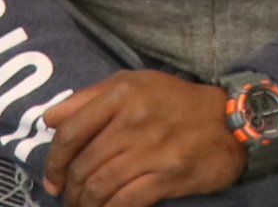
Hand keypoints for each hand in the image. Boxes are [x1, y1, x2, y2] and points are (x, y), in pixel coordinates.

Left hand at [37, 69, 244, 206]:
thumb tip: (49, 118)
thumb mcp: (132, 84)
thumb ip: (88, 97)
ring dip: (85, 204)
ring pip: (100, 185)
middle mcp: (134, 119)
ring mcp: (152, 149)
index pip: (71, 131)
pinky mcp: (168, 175)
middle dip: (69, 189)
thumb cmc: (174, 101)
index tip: (52, 177)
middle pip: (84, 163)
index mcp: (121, 93)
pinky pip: (125, 201)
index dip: (54, 160)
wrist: (228, 121)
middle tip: (67, 198)